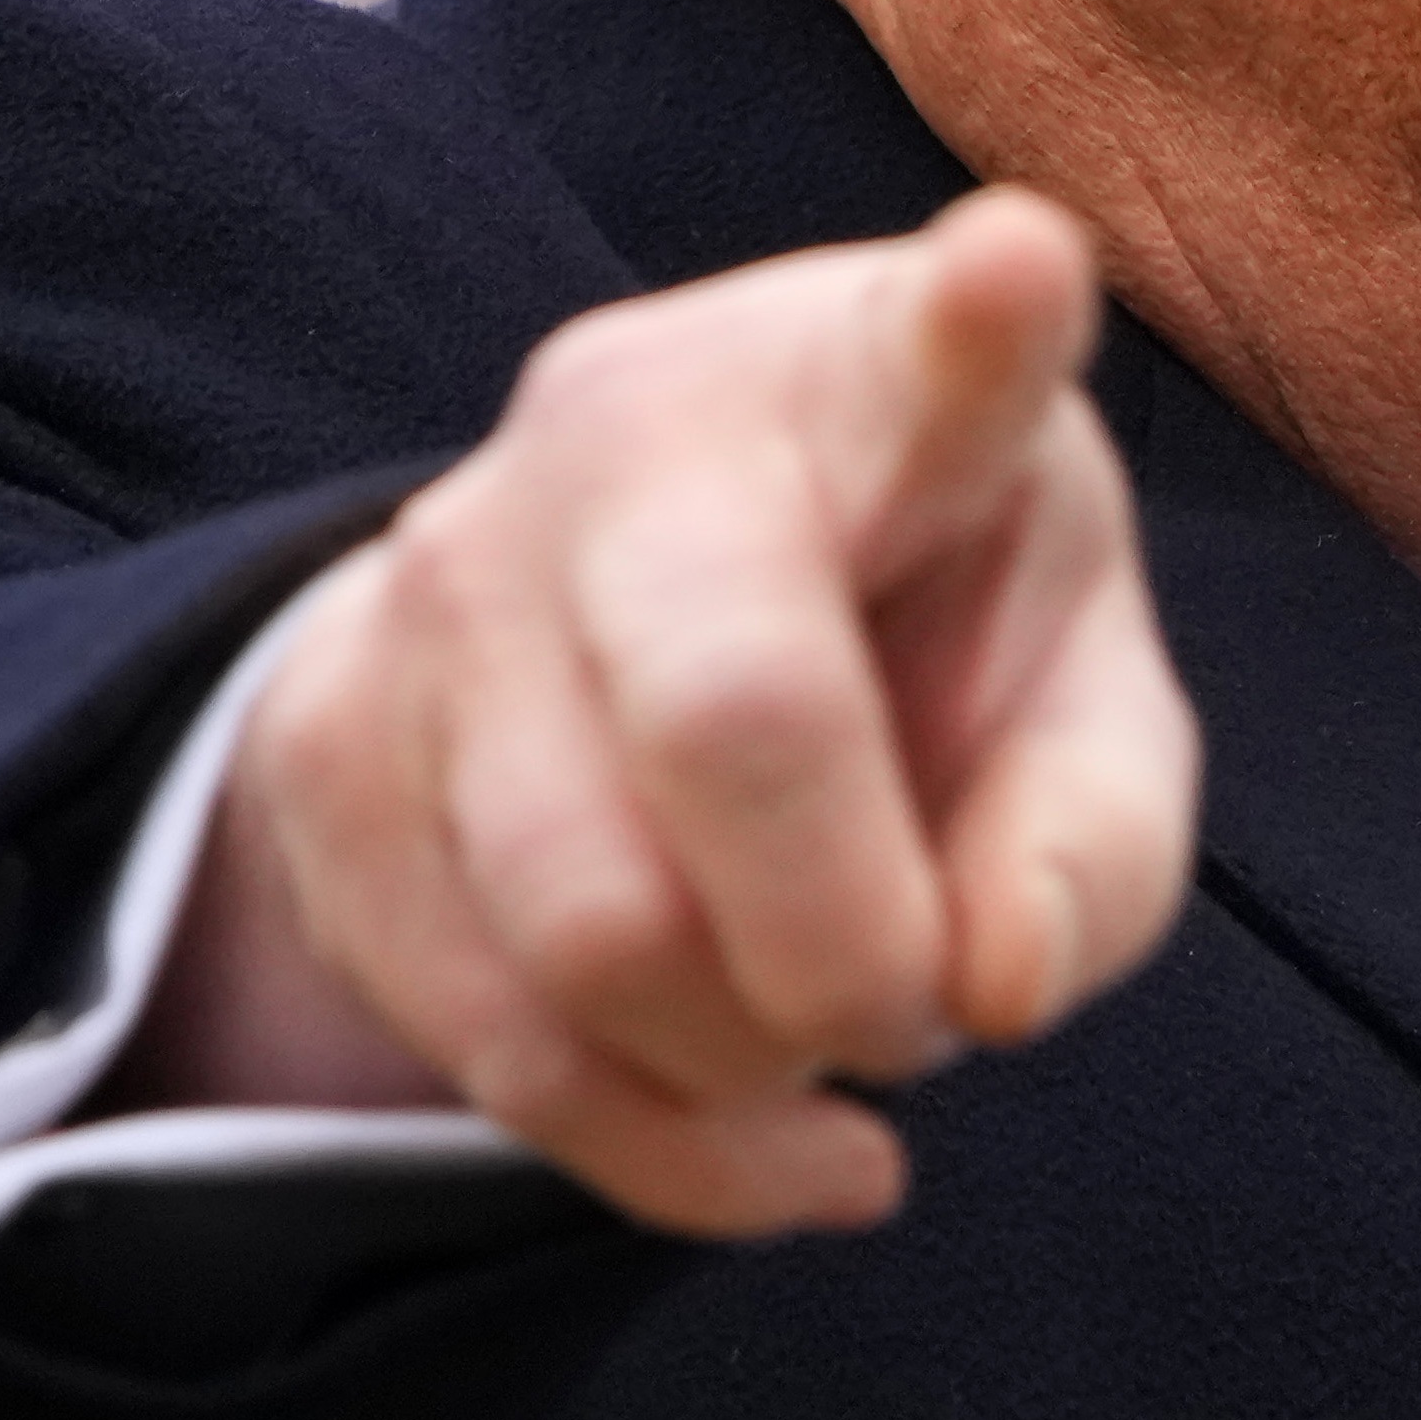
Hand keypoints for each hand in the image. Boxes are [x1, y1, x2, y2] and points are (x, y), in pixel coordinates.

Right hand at [147, 188, 1202, 1235]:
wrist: (634, 646)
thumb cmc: (923, 656)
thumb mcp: (1076, 723)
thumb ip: (1092, 847)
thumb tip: (992, 981)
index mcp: (875, 381)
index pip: (932, 347)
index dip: (982, 323)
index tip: (1020, 272)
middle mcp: (634, 429)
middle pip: (730, 721)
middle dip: (853, 953)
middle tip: (919, 1005)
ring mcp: (447, 574)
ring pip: (590, 928)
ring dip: (748, 1063)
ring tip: (815, 1023)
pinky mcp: (328, 742)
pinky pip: (498, 1042)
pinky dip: (664, 1147)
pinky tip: (757, 1128)